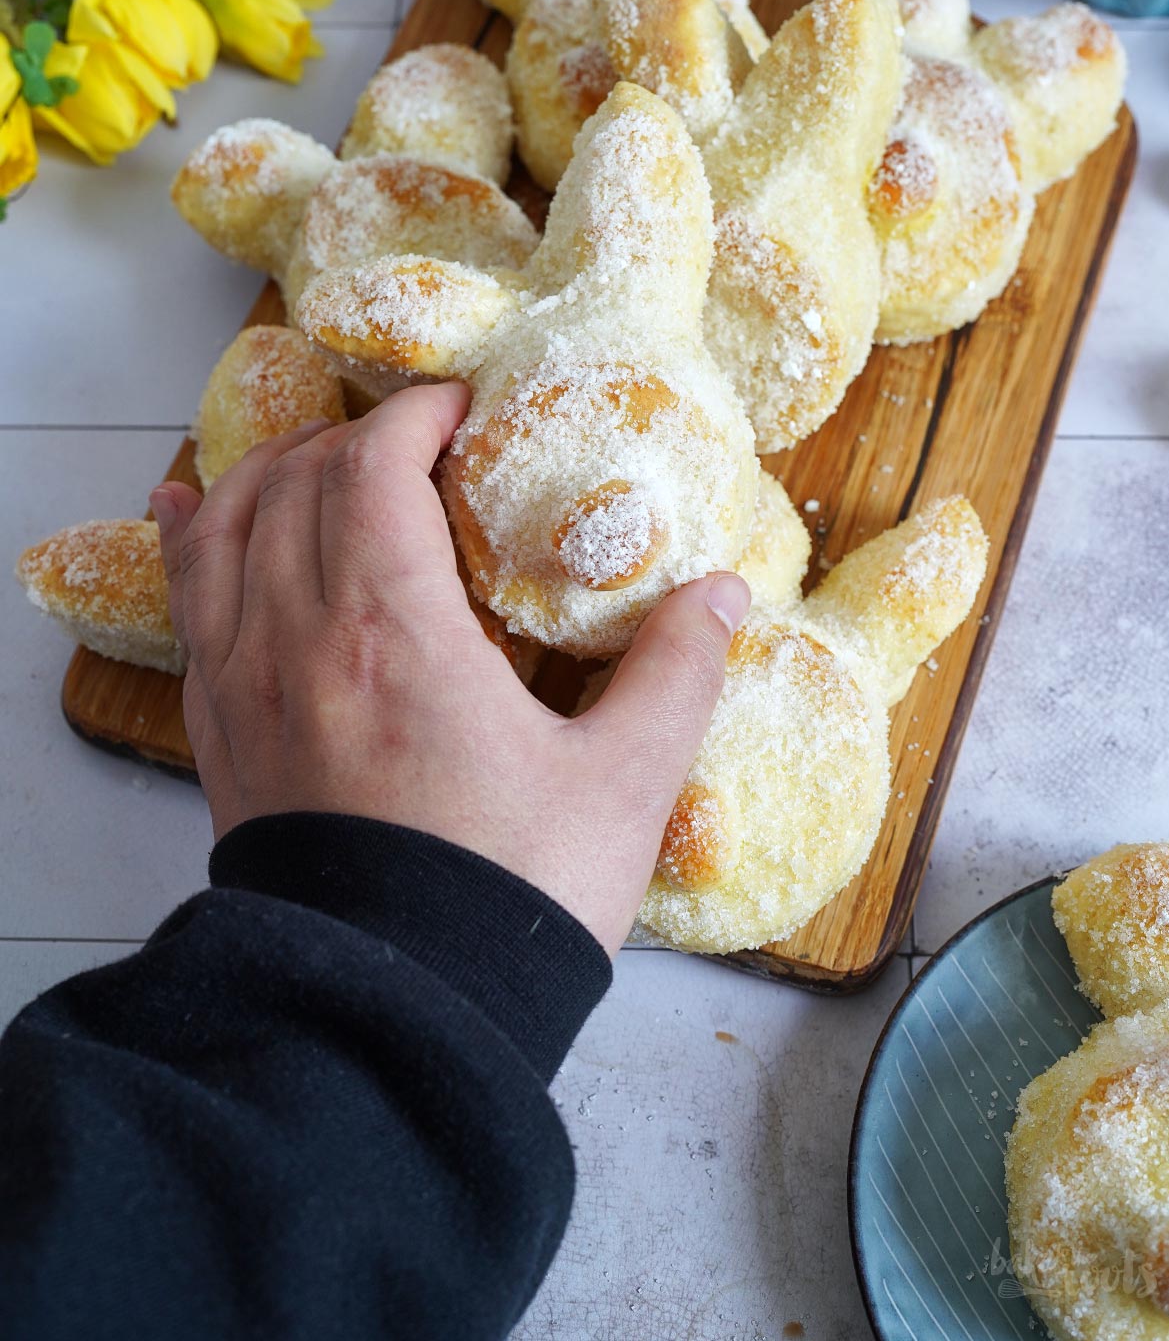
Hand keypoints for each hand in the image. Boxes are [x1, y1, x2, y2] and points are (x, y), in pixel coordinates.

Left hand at [149, 385, 748, 955]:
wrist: (392, 1019)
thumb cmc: (507, 897)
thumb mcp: (621, 784)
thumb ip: (674, 674)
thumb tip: (722, 598)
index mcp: (392, 629)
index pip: (373, 465)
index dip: (415, 414)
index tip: (461, 409)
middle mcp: (297, 638)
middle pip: (297, 482)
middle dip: (355, 438)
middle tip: (416, 446)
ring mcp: (242, 686)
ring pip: (227, 529)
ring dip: (270, 473)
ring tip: (317, 460)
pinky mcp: (217, 735)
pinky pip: (186, 604)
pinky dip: (193, 542)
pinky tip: (191, 516)